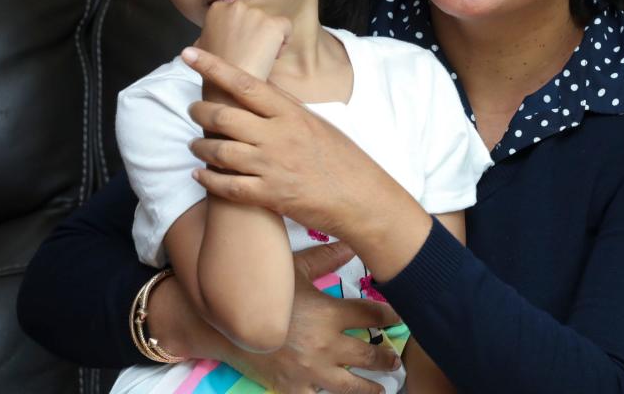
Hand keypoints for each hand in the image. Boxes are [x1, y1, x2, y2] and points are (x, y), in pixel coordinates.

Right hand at [149, 242, 401, 393]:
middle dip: (387, 356)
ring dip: (372, 386)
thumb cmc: (261, 291)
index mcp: (329, 313)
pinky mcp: (293, 388)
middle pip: (370, 354)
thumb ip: (326, 258)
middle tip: (396, 357)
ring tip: (383, 387)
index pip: (372, 316)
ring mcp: (310, 371)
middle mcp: (325, 345)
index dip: (390, 317)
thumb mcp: (294, 269)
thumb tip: (350, 243)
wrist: (222, 323)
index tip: (400, 318)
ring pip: (353, 386)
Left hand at [181, 46, 432, 280]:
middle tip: (192, 110)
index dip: (213, 67)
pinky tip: (199, 175)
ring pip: (219, 152)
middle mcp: (278, 136)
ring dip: (199, 147)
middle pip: (223, 117)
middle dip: (199, 112)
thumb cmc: (342, 159)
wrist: (361, 198)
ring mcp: (271, 166)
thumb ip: (286, 108)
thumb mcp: (317, 123)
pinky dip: (207, 179)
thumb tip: (262, 90)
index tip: (189, 54)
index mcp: (291, 113)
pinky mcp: (268, 196)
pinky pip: (226, 186)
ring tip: (194, 145)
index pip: (244, 83)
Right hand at [200, 1, 289, 80]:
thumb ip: (212, 31)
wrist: (227, 86)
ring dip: (268, 38)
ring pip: (271, 22)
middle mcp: (237, 6)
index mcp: (218, 8)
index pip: (240, 11)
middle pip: (256, 15)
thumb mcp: (201, 44)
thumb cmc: (213, 70)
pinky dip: (283, 42)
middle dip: (255, 31)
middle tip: (249, 52)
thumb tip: (217, 32)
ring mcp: (256, 14)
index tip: (239, 45)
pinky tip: (271, 56)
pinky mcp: (274, 24)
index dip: (242, 30)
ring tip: (257, 57)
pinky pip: (286, 28)